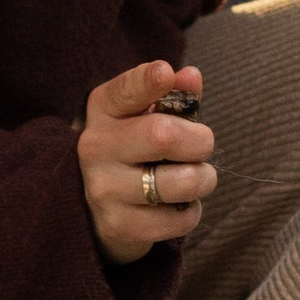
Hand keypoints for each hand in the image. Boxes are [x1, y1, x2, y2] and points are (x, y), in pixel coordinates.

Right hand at [79, 59, 213, 263]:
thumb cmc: (134, 150)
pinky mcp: (120, 226)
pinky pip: (181, 219)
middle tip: (200, 147)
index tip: (165, 74)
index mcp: (104, 110)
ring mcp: (104, 189)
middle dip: (200, 141)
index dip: (148, 81)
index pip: (126, 90)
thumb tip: (191, 77)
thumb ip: (172, 95)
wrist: (96, 210)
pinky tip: (175, 206)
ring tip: (193, 178)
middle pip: (164, 135)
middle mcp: (96, 147)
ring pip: (182, 181)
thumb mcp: (146, 116)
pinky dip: (191, 212)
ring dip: (203, 179)